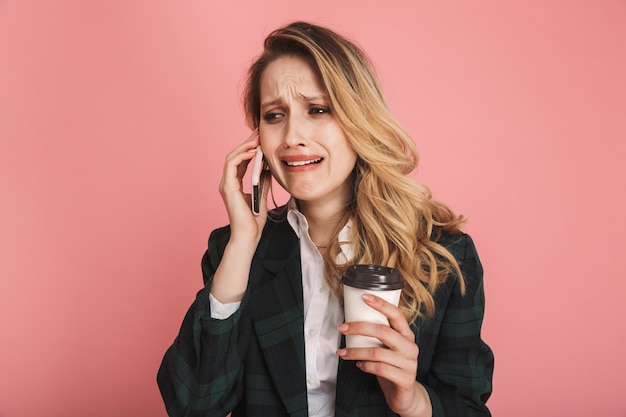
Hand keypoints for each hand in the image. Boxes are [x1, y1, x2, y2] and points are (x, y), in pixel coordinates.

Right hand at [218, 130, 270, 244]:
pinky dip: (241, 156)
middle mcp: (228, 182)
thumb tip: (268, 167)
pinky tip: (253, 151)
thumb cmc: (254, 221)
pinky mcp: (227, 187)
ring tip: (256, 138)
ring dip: (244, 147)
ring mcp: (226, 184)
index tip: (261, 139)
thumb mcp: (262, 195)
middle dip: (247, 143)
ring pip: (231, 158)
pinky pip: (231, 165)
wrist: (249, 236)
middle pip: (235, 156)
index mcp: (235, 184)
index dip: (250, 148)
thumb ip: (263, 181)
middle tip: (259, 132)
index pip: (241, 161)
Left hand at [336, 294, 431, 416]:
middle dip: (359, 327)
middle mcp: (410, 346)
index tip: (364, 297)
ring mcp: (409, 363)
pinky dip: (366, 366)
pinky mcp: (405, 379)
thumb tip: (351, 322)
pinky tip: (359, 365)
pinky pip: (381, 369)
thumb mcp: (388, 348)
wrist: (406, 396)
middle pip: (383, 331)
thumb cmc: (392, 367)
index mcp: (406, 335)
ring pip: (377, 352)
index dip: (381, 304)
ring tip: (343, 353)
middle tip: (341, 328)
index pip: (396, 315)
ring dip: (356, 351)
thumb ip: (378, 336)